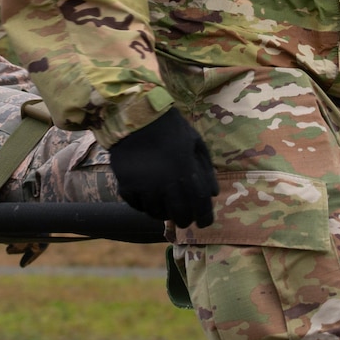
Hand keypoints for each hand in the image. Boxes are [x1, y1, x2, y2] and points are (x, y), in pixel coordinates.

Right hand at [108, 108, 217, 228]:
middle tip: (184, 218)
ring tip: (165, 207)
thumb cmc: (169, 127)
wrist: (135, 117)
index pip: (199, 205)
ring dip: (163, 213)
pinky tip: (147, 199)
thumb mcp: (195, 142)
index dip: (205, 218)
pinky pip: (136, 206)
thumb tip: (213, 193)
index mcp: (186, 172)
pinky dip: (144, 206)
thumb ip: (206, 169)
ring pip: (156, 213)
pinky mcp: (127, 186)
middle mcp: (166, 184)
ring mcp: (144, 187)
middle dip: (184, 219)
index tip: (204, 222)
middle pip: (178, 215)